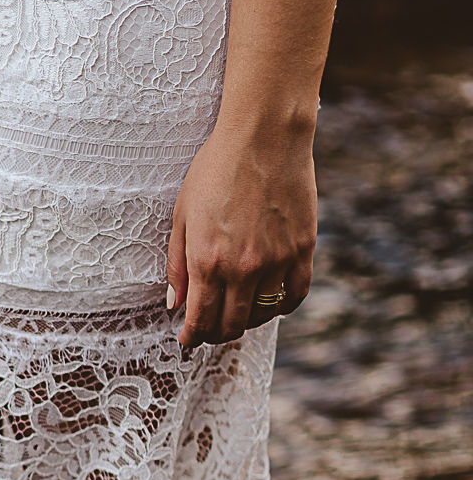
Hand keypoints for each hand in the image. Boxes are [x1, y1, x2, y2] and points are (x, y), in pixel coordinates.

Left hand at [166, 121, 317, 345]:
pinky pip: (295, 295)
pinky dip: (281, 307)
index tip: (187, 340)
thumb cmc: (215, 172)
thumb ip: (177, 266)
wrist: (264, 138)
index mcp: (208, 261)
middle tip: (208, 331)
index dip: (192, 337)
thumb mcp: (181, 217)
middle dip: (215, 334)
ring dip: (246, 322)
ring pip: (263, 315)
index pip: (200, 320)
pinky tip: (269, 304)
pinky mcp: (303, 249)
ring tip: (235, 315)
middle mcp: (243, 268)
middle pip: (231, 324)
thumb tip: (175, 305)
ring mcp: (277, 261)